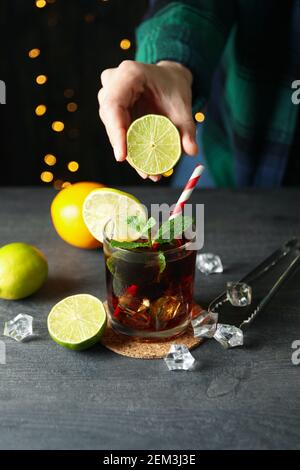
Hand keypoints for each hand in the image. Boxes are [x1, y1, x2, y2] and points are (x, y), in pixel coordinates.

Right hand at [98, 60, 197, 180]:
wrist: (169, 79)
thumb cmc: (174, 87)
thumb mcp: (183, 105)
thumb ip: (187, 128)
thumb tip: (192, 151)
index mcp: (129, 74)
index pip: (114, 105)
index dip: (116, 132)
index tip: (122, 156)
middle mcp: (113, 83)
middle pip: (110, 120)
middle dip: (126, 148)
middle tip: (144, 171)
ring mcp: (108, 96)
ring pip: (112, 128)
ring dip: (129, 152)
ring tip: (148, 172)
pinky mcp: (111, 110)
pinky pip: (116, 132)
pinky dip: (130, 149)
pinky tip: (144, 166)